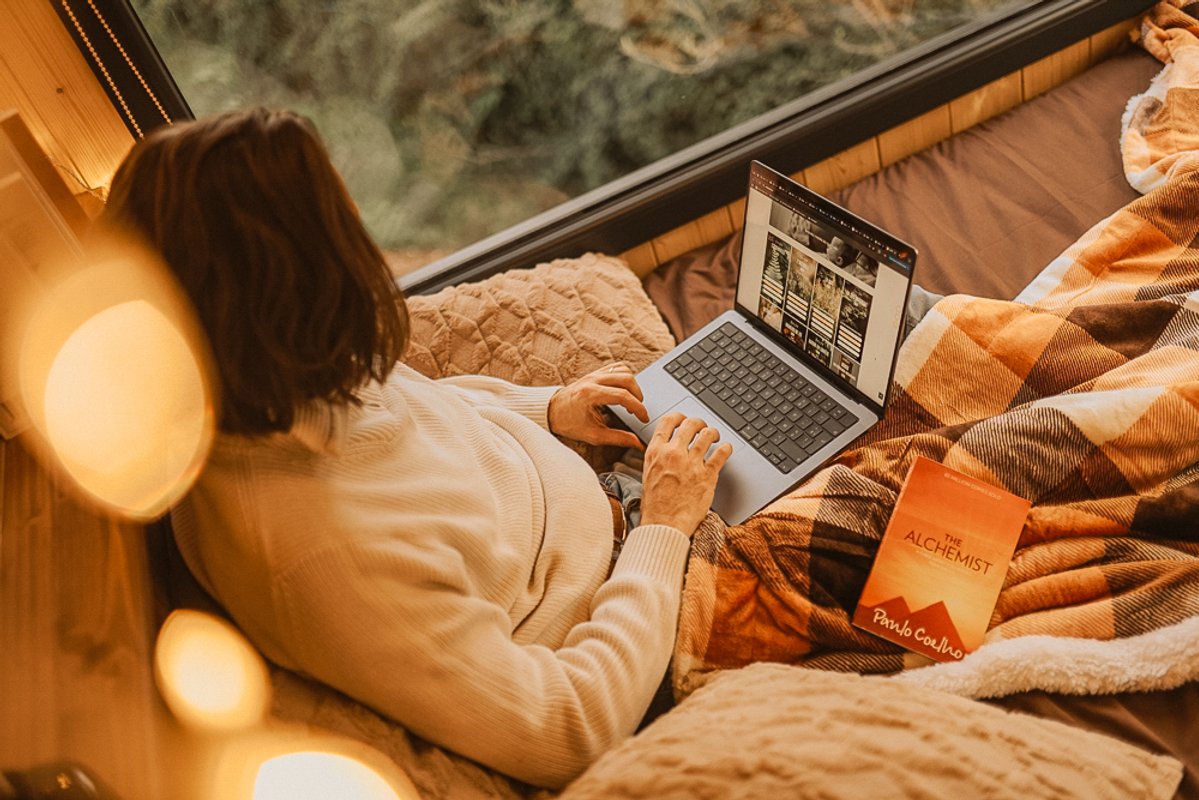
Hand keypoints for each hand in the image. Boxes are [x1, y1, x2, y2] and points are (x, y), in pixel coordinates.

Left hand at [547, 362, 648, 448]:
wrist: (552, 411)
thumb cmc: (569, 423)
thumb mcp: (593, 435)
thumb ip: (618, 438)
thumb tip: (637, 443)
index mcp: (590, 395)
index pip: (622, 396)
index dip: (638, 407)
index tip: (644, 417)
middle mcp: (592, 380)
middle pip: (626, 378)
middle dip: (638, 395)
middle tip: (638, 410)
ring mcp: (593, 374)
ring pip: (623, 370)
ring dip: (633, 384)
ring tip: (631, 400)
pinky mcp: (595, 372)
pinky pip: (616, 367)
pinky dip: (625, 377)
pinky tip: (624, 390)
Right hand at [640, 412, 731, 535]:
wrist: (664, 525)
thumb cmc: (656, 506)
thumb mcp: (648, 474)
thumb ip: (658, 457)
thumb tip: (666, 448)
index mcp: (656, 452)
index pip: (668, 422)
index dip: (679, 417)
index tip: (684, 419)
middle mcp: (674, 454)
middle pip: (690, 424)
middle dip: (699, 423)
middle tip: (702, 428)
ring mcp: (691, 464)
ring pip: (707, 435)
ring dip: (713, 433)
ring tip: (714, 436)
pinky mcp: (707, 475)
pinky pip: (722, 453)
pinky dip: (726, 448)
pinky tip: (726, 449)